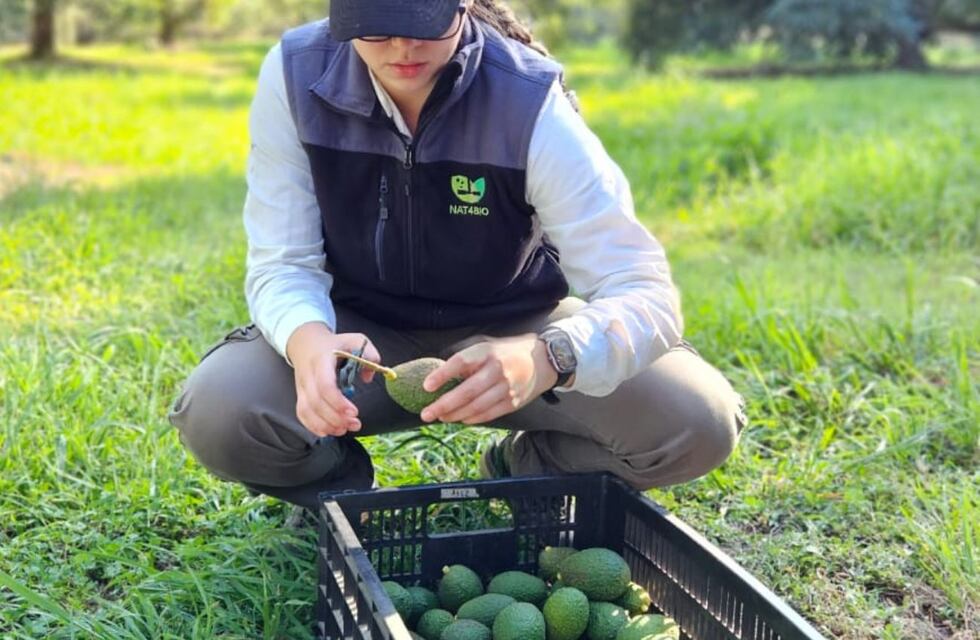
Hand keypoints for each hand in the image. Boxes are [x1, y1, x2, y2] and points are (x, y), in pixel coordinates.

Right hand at [286, 322, 380, 436]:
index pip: (325, 385)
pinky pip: (301, 414)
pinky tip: (328, 432)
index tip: (354, 412)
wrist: (306, 342)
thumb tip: (368, 377)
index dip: (338, 402)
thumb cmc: (335, 344)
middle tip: (355, 424)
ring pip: (306, 410)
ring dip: (325, 425)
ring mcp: (301, 386)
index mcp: (322, 360)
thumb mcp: (355, 340)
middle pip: (316, 402)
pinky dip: (313, 426)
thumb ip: (369, 354)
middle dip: (335, 418)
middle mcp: (308, 374)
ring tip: (344, 430)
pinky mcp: (299, 395)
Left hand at [419, 334, 557, 424]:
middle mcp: (497, 370)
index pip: (461, 362)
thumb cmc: (506, 353)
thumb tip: (439, 374)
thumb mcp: (487, 347)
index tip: (427, 386)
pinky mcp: (513, 402)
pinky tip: (460, 419)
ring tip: (440, 417)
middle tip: (426, 413)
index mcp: (487, 352)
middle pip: (466, 391)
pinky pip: (488, 414)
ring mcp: (507, 388)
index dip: (443, 374)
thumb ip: (466, 359)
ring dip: (455, 415)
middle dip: (443, 405)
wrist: (543, 361)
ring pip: (476, 406)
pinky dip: (472, 419)